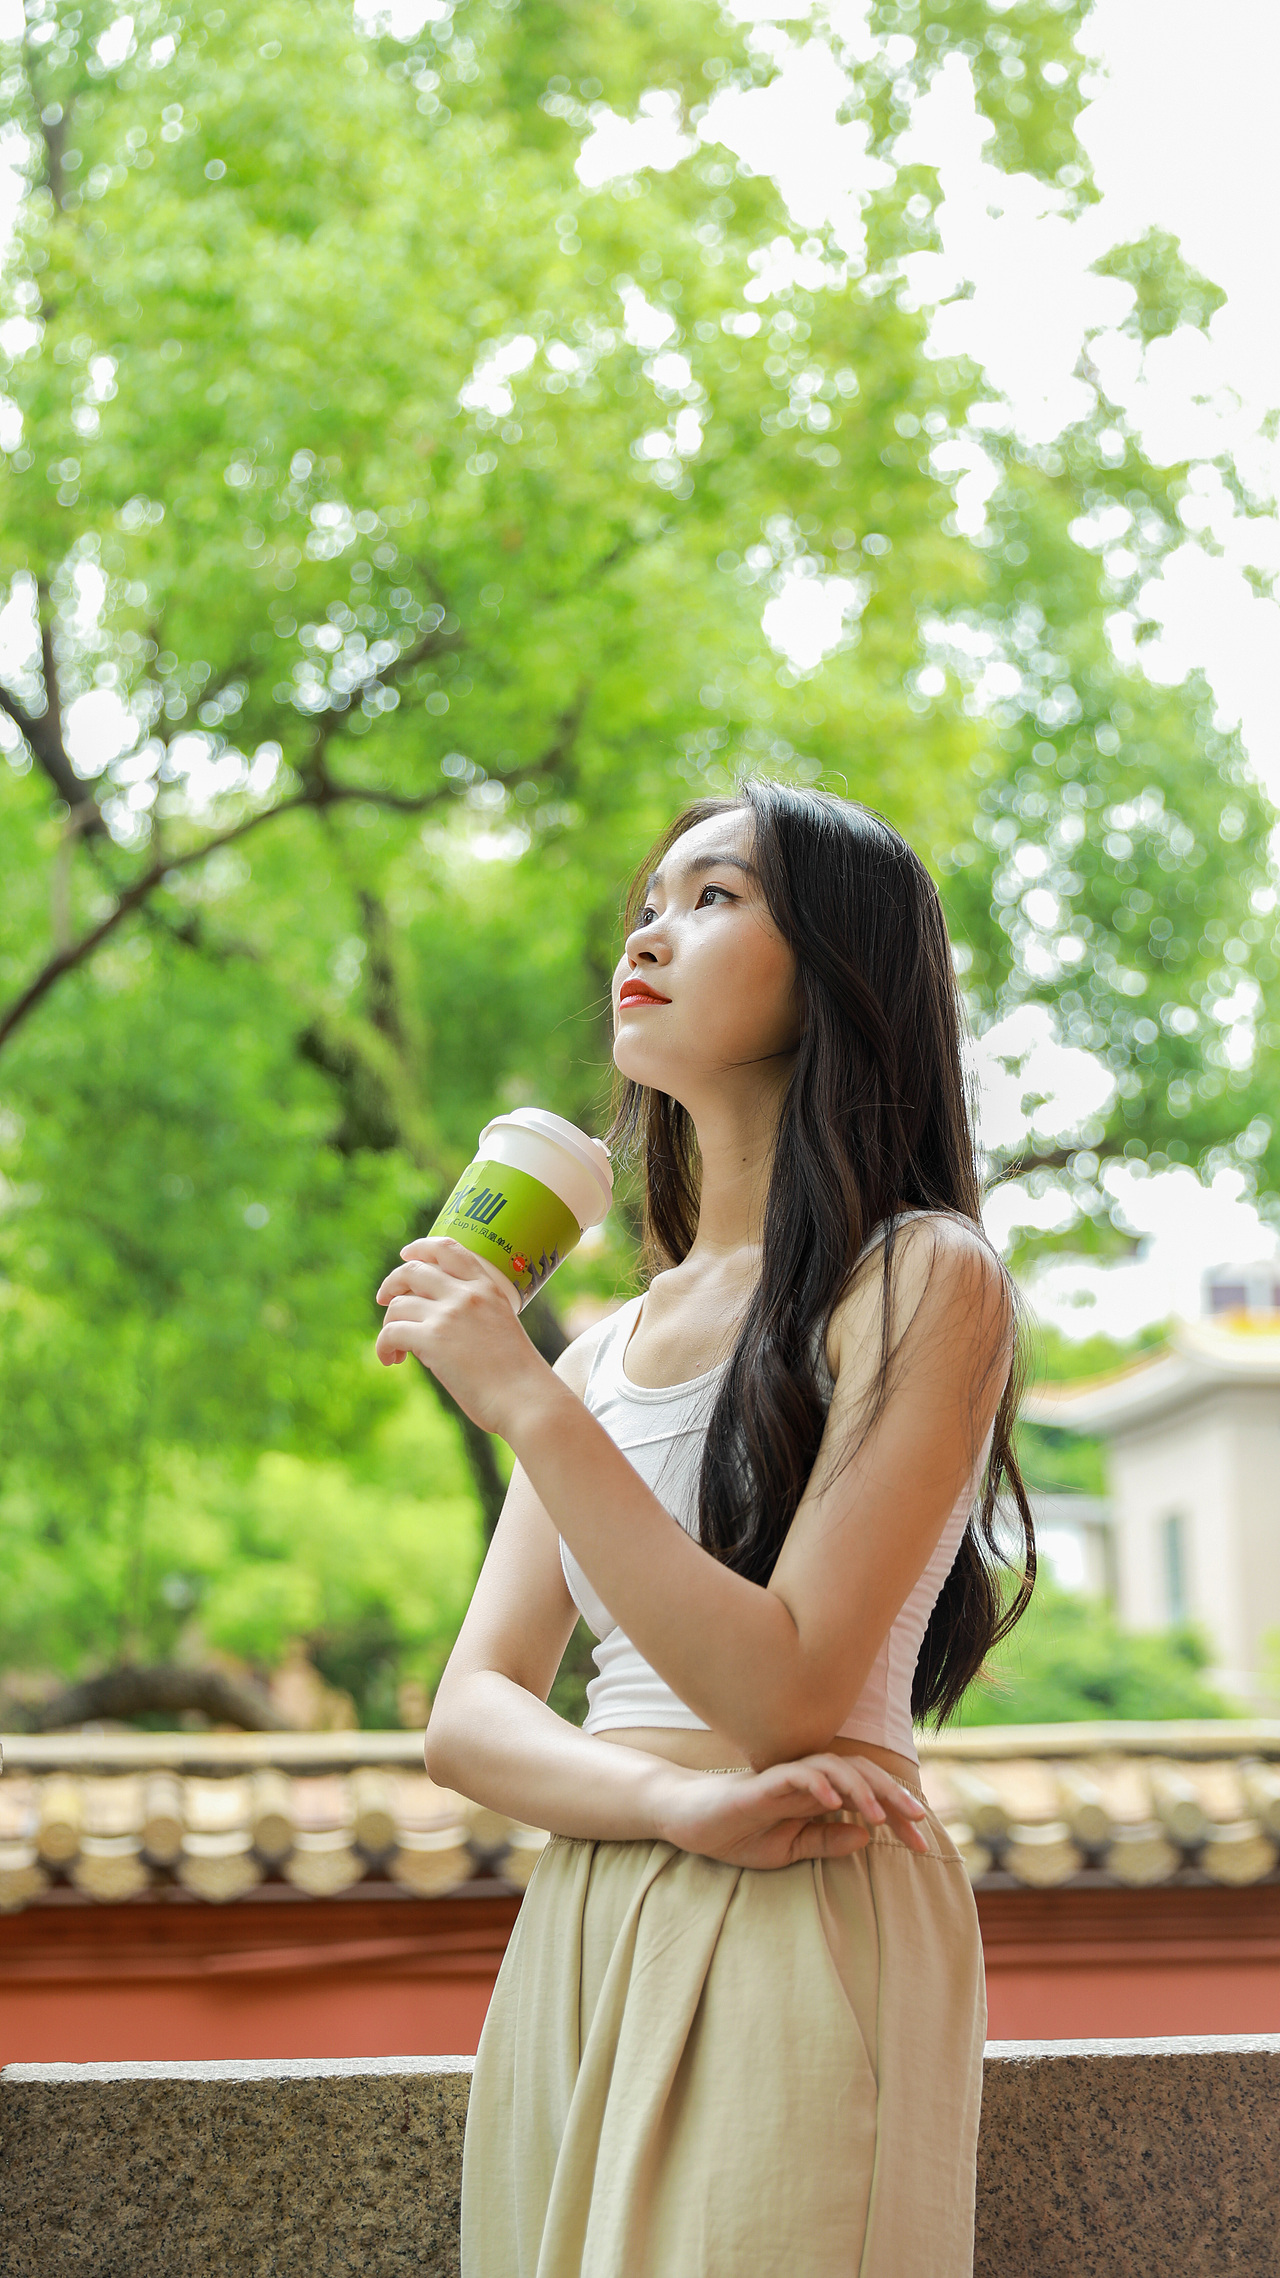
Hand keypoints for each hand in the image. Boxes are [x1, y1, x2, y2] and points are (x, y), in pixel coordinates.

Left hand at [374, 1237, 545, 1432]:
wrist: (526, 1398)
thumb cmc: (519, 1376)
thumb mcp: (503, 1327)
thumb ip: (475, 1316)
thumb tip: (436, 1326)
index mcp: (488, 1287)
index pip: (448, 1248)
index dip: (421, 1248)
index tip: (406, 1255)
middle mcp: (467, 1294)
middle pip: (413, 1270)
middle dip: (392, 1283)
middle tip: (384, 1299)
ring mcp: (449, 1315)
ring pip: (398, 1304)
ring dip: (389, 1324)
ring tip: (396, 1348)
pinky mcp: (432, 1339)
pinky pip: (391, 1332)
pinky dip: (383, 1346)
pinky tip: (392, 1361)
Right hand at [654, 1752, 929, 1871]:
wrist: (691, 1823)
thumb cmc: (739, 1832)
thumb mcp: (790, 1848)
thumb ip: (825, 1842)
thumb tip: (865, 1839)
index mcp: (820, 1795)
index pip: (868, 1797)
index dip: (898, 1816)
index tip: (922, 1844)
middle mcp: (809, 1779)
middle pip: (861, 1774)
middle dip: (893, 1797)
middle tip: (919, 1824)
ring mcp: (786, 1776)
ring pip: (833, 1767)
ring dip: (860, 1789)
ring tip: (878, 1816)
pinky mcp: (761, 1781)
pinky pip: (793, 1774)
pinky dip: (815, 1782)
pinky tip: (831, 1799)